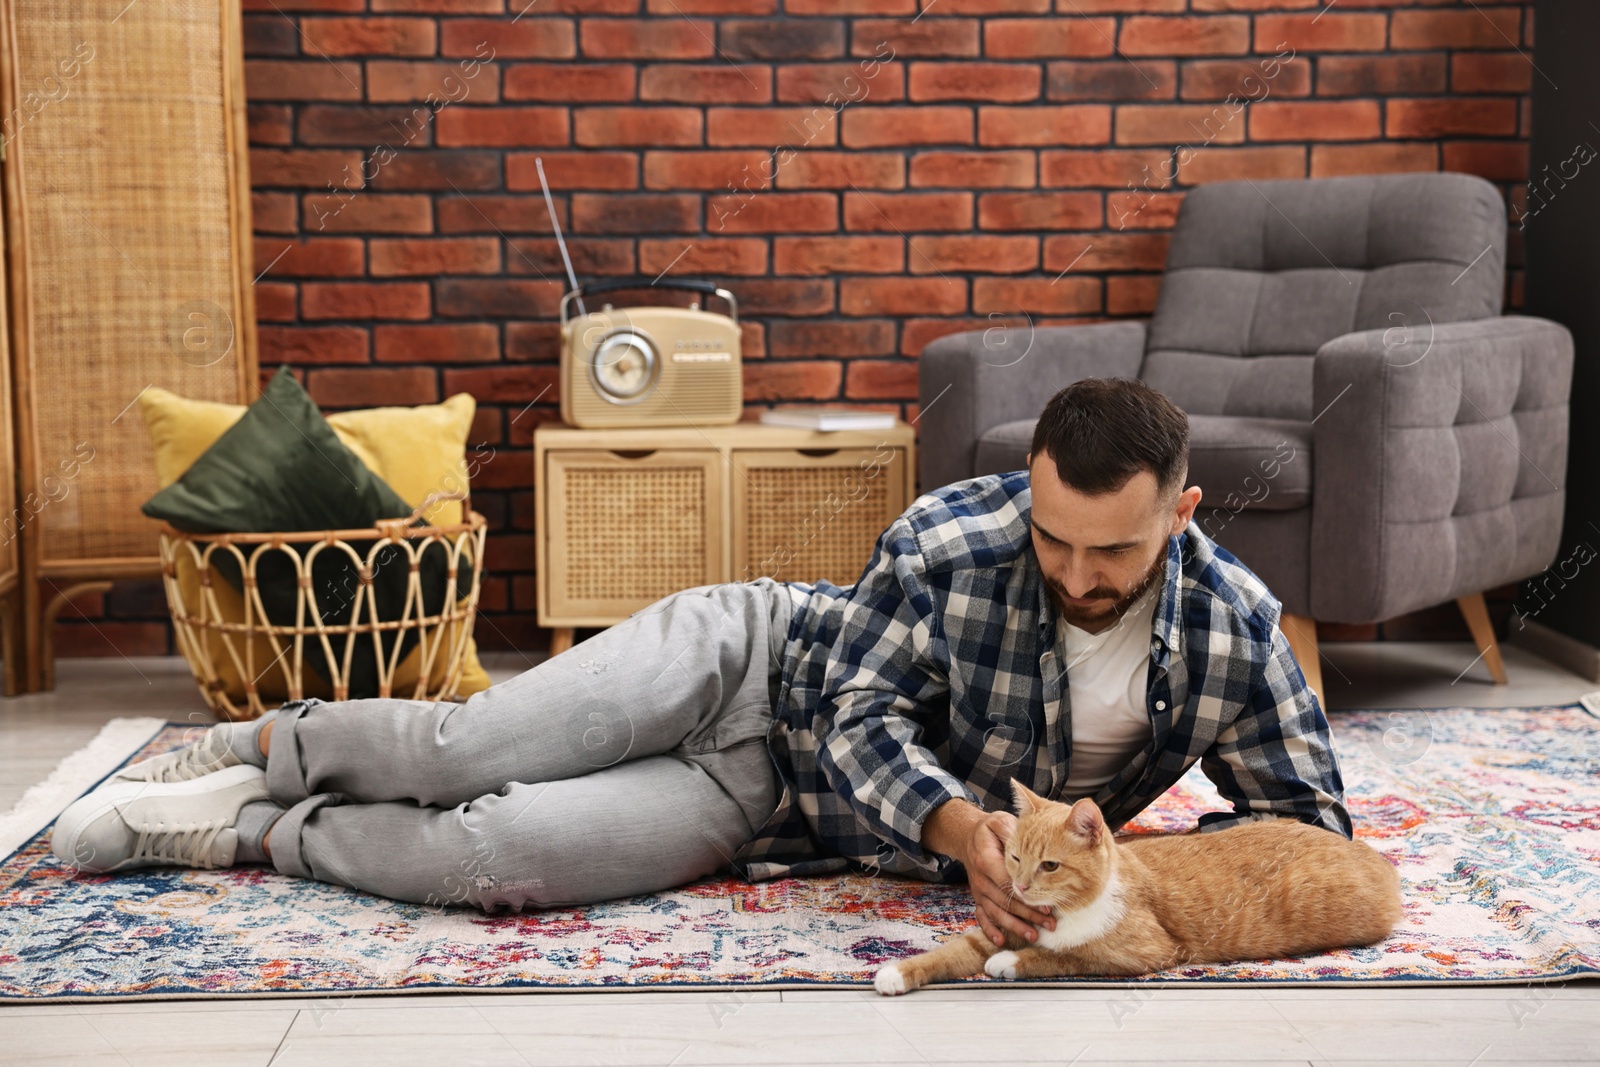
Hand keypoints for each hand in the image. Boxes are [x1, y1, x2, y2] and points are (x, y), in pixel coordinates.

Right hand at [965, 810, 1053, 946]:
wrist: (970, 837)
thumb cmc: (990, 830)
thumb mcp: (1000, 821)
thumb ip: (1012, 830)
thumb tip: (1027, 839)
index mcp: (986, 859)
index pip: (1008, 881)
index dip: (1026, 894)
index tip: (1046, 903)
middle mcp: (980, 877)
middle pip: (1005, 900)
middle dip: (1028, 914)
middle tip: (1049, 923)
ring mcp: (979, 889)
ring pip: (996, 912)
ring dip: (1015, 926)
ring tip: (1033, 935)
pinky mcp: (978, 897)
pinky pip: (981, 916)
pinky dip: (989, 929)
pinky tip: (1001, 941)